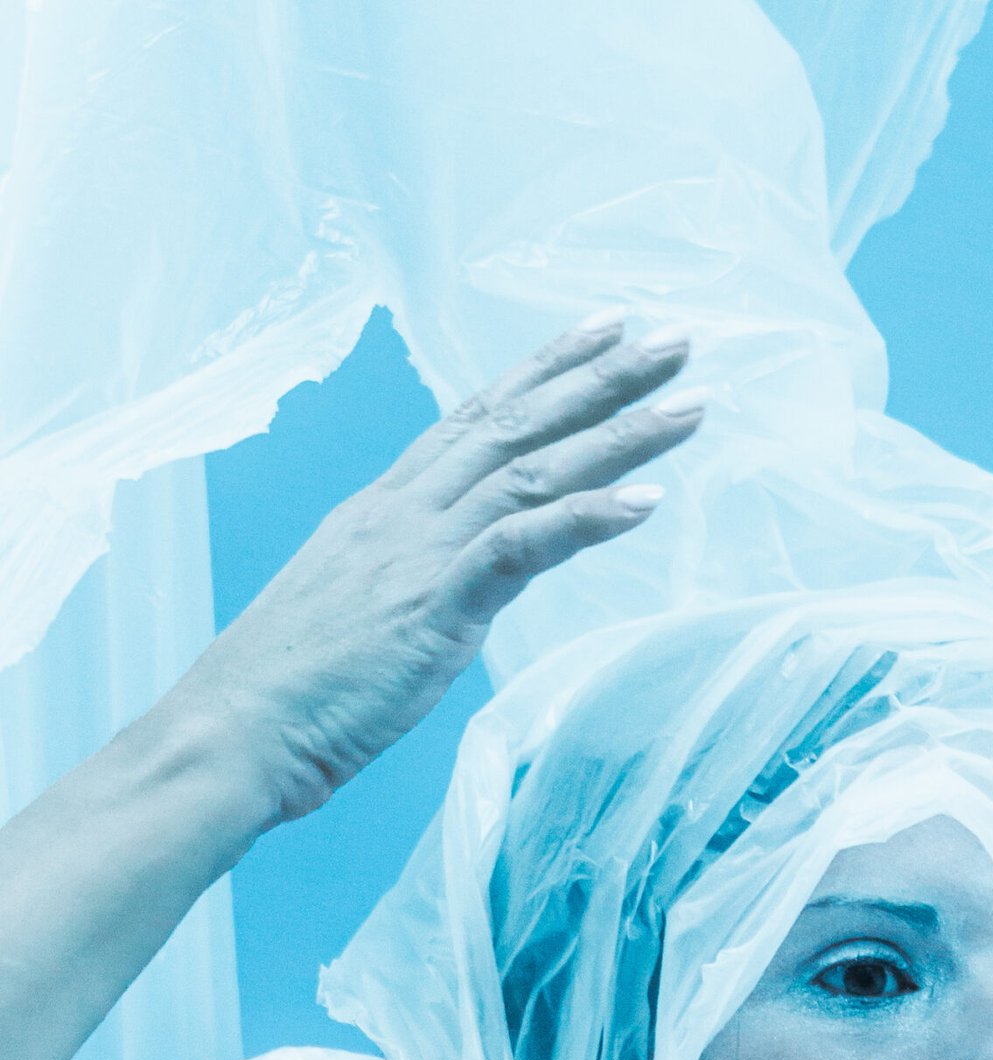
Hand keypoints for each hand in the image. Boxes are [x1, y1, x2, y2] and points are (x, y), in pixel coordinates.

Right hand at [180, 313, 703, 828]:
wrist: (235, 729)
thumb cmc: (293, 687)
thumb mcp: (359, 606)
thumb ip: (413, 575)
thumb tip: (461, 577)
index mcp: (386, 507)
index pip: (476, 417)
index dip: (543, 370)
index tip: (603, 330)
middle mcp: (405, 511)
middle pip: (515, 423)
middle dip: (599, 377)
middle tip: (675, 339)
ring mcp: (419, 552)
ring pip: (531, 469)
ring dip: (617, 434)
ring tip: (689, 405)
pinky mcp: (433, 604)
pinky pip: (521, 546)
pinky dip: (587, 518)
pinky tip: (648, 501)